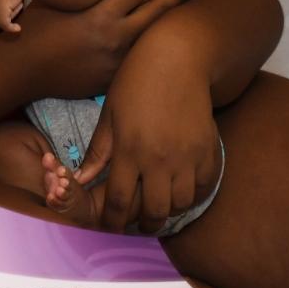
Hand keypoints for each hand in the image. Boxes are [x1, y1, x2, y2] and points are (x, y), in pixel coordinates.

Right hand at [11, 0, 198, 99]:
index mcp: (100, 16)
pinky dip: (150, 44)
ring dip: (169, 17)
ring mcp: (116, 62)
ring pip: (153, 36)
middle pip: (156, 10)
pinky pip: (138, 59)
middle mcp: (114, 39)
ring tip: (186, 2)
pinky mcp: (112, 79)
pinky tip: (160, 37)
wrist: (19, 70)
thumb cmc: (34, 28)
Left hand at [75, 55, 221, 234]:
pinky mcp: (208, 150)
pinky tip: (182, 189)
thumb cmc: (135, 82)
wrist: (177, 60)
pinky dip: (193, 194)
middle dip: (144, 225)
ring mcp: (186, 156)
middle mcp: (159, 159)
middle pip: (153, 211)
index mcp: (129, 150)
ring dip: (169, 210)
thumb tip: (80, 180)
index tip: (111, 227)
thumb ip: (98, 151)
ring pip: (181, 204)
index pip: (118, 201)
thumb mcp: (109, 115)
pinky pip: (203, 187)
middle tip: (139, 224)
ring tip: (160, 207)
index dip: (112, 221)